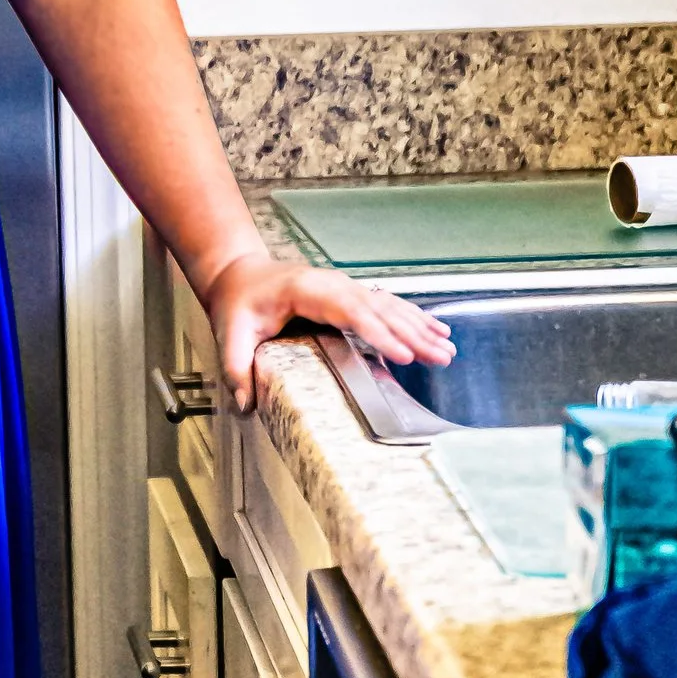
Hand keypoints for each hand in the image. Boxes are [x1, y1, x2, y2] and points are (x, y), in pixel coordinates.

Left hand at [201, 251, 454, 407]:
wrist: (240, 273)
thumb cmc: (238, 301)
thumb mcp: (229, 332)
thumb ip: (235, 366)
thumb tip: (246, 404)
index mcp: (305, 290)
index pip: (348, 310)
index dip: (378, 332)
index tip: (402, 354)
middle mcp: (331, 284)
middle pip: (378, 308)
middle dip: (411, 333)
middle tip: (440, 356)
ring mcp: (343, 287)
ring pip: (387, 305)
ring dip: (419, 326)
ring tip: (447, 348)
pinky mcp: (349, 294)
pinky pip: (386, 304)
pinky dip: (412, 318)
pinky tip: (436, 330)